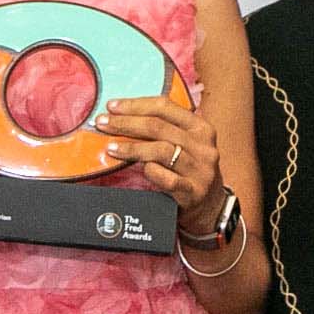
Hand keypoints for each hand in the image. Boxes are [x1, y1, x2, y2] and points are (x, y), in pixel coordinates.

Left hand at [95, 96, 223, 231]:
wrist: (210, 208)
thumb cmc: (189, 171)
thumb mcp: (185, 145)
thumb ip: (163, 130)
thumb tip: (121, 116)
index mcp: (200, 127)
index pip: (165, 107)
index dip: (135, 105)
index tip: (111, 106)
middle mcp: (203, 146)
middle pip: (158, 127)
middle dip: (125, 123)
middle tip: (102, 124)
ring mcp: (200, 169)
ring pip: (162, 151)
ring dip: (132, 148)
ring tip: (110, 148)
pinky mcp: (193, 192)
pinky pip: (168, 179)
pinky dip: (151, 172)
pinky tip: (139, 169)